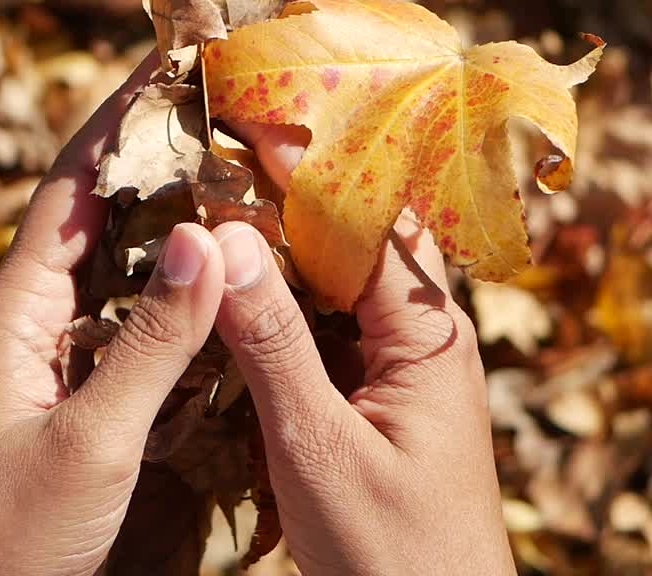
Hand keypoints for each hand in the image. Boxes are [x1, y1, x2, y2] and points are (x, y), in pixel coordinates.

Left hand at [0, 54, 226, 575]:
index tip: (177, 58)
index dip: (121, 119)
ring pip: (139, 275)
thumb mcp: (86, 440)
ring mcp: (72, 362)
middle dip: (172, 164)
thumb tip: (204, 237)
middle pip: (112, 219)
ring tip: (264, 183)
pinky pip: (154, 333)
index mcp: (20, 310)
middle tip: (249, 117)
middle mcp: (46, 321)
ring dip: (192, 231)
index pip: (74, 186)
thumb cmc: (6, 539)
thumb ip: (149, 344)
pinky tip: (247, 289)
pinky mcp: (99, 401)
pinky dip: (198, 303)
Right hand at [208, 124, 514, 574]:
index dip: (311, 167)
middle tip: (228, 147)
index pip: (371, 220)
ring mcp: (408, 370)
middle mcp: (426, 339)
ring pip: (346, 284)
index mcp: (428, 337)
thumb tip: (226, 240)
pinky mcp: (385, 401)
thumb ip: (276, 346)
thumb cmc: (393, 555)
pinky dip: (291, 304)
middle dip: (298, 193)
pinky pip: (338, 330)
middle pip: (361, 239)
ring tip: (223, 200)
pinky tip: (244, 294)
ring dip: (290, 246)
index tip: (250, 119)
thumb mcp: (320, 451)